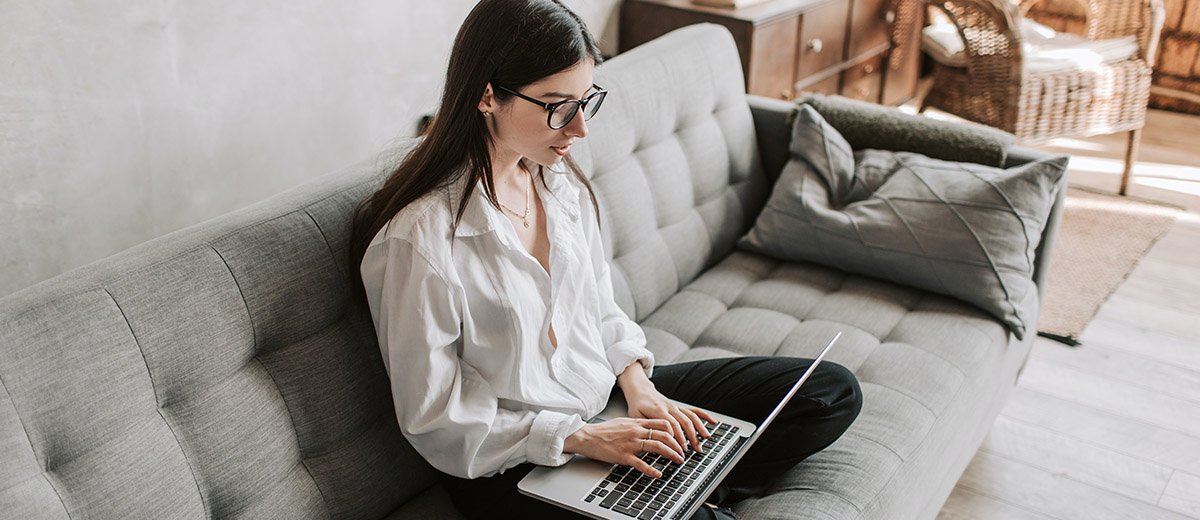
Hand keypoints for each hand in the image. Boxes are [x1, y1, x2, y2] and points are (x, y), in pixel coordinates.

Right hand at [563, 418, 686, 477]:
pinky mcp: (624, 456)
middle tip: (683, 452)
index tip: (681, 438)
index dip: (675, 431)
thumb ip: (638, 424)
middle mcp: (636, 431)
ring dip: (671, 454)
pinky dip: (652, 470)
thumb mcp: (624, 422)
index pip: (662, 423)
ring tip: (678, 460)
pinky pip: (641, 464)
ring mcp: (631, 444)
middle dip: (677, 445)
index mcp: (637, 423)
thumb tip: (651, 428)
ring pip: (657, 446)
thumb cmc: (604, 431)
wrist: (588, 436)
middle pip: (664, 435)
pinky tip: (658, 474)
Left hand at [624, 384, 715, 454]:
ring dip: (700, 428)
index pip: (672, 425)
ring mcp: (676, 407)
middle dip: (692, 436)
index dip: (678, 438)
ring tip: (705, 439)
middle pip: (684, 422)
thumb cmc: (637, 406)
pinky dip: (704, 416)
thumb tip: (654, 439)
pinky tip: (713, 422)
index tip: (681, 449)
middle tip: (696, 449)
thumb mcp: (636, 417)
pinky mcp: (679, 407)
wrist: (640, 391)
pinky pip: (693, 411)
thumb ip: (646, 427)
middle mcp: (670, 408)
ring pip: (691, 417)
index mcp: (658, 410)